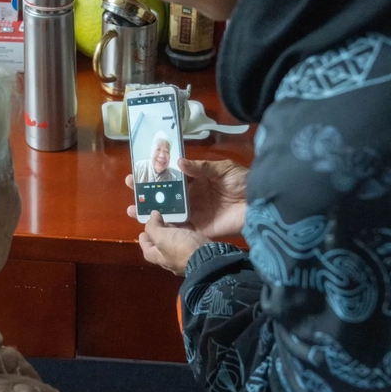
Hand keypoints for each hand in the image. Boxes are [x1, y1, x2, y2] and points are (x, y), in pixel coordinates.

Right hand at [126, 158, 247, 238]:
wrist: (260, 205)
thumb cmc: (243, 182)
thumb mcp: (222, 169)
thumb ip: (200, 168)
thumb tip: (178, 162)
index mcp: (195, 180)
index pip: (170, 177)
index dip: (154, 174)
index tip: (137, 171)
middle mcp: (191, 197)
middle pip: (164, 196)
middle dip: (146, 193)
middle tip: (130, 190)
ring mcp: (193, 214)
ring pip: (167, 213)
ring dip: (149, 213)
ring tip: (132, 211)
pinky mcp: (198, 229)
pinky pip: (179, 230)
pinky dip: (165, 230)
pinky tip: (149, 228)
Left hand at [139, 211, 210, 274]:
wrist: (211, 258)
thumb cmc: (182, 248)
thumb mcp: (162, 237)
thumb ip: (153, 227)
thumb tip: (151, 216)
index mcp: (160, 258)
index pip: (147, 250)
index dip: (144, 239)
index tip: (143, 229)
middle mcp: (172, 260)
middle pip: (161, 246)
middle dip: (159, 234)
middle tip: (159, 220)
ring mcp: (186, 257)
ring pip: (176, 243)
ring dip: (173, 232)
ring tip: (173, 219)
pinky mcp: (198, 251)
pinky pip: (189, 240)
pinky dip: (186, 233)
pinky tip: (188, 225)